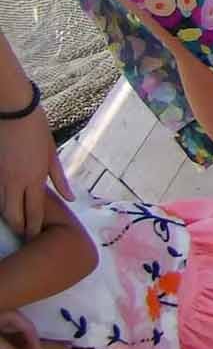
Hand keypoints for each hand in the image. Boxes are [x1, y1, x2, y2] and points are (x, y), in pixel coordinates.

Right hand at [0, 102, 70, 238]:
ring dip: (7, 218)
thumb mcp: (52, 153)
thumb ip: (60, 179)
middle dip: (18, 228)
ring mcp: (0, 178)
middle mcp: (16, 182)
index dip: (34, 228)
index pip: (34, 212)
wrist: (14, 111)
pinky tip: (3, 206)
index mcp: (36, 177)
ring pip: (0, 208)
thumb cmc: (37, 129)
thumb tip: (70, 198)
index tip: (35, 237)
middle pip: (14, 215)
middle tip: (23, 236)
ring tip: (14, 225)